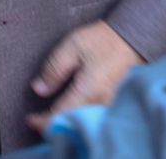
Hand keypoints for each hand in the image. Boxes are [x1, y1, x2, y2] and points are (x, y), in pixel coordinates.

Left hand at [26, 20, 144, 132]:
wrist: (135, 39)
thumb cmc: (104, 40)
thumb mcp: (73, 46)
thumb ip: (54, 69)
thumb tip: (39, 89)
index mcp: (88, 90)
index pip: (60, 115)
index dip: (43, 121)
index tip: (30, 119)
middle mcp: (101, 103)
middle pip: (73, 126)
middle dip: (53, 127)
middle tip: (38, 122)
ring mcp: (111, 107)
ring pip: (85, 126)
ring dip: (68, 125)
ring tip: (52, 120)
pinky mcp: (116, 106)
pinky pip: (96, 121)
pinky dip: (81, 122)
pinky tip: (73, 117)